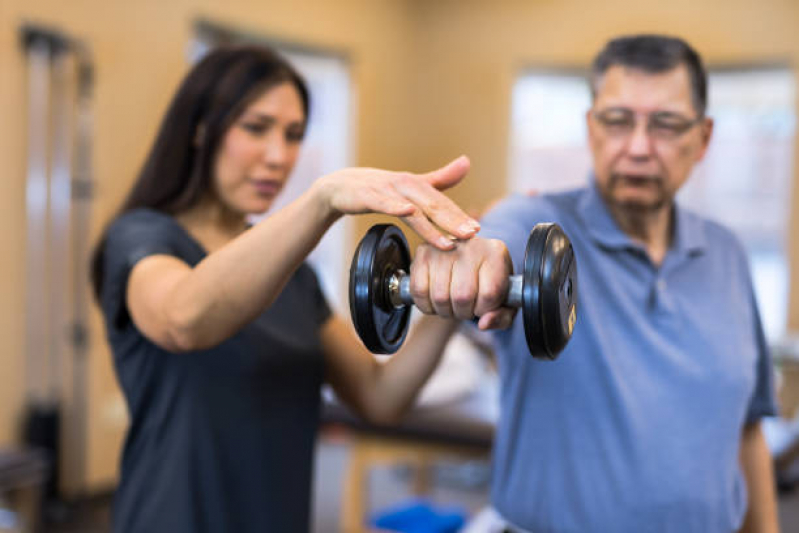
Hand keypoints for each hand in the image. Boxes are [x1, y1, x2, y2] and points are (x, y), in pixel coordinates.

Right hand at [314, 156, 478, 249]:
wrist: (339, 186)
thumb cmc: (378, 188)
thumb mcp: (411, 184)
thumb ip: (440, 178)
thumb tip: (467, 162)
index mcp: (417, 185)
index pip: (442, 203)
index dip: (459, 216)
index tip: (477, 230)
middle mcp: (405, 184)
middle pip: (432, 205)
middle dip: (453, 221)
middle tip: (471, 235)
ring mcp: (386, 189)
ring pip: (412, 208)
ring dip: (430, 225)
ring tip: (446, 241)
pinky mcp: (367, 194)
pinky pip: (382, 202)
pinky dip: (395, 206)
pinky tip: (407, 212)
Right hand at [409, 237, 516, 329]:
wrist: (471, 259)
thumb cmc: (489, 282)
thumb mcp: (505, 301)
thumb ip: (502, 317)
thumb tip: (483, 323)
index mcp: (495, 253)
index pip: (489, 294)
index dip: (484, 310)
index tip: (482, 306)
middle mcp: (470, 245)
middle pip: (462, 297)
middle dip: (463, 312)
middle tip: (466, 308)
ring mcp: (444, 248)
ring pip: (440, 297)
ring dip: (446, 311)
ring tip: (453, 304)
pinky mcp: (423, 253)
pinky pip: (419, 291)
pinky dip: (427, 306)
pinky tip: (436, 302)